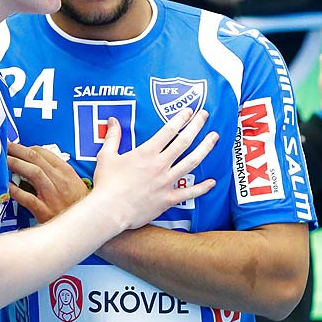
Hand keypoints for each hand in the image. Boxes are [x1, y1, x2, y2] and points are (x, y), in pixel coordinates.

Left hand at [6, 142, 89, 223]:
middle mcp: (59, 180)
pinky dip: (15, 190)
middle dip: (18, 150)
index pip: (44, 153)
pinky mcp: (45, 211)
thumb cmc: (79, 205)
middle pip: (36, 158)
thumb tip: (38, 164)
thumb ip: (58, 173)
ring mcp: (52, 195)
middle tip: (5, 147)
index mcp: (66, 172)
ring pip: (33, 172)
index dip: (28, 148)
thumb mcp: (75, 183)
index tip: (17, 148)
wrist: (86, 226)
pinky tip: (7, 185)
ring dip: (16, 164)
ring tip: (4, 160)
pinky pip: (27, 198)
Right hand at [89, 110, 216, 230]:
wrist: (110, 210)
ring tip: (214, 138)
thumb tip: (112, 120)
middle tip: (205, 116)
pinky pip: (190, 193)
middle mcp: (160, 164)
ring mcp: (167, 182)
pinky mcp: (168, 199)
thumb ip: (112, 137)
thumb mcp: (106, 156)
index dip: (180, 119)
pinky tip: (212, 182)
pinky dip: (202, 188)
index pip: (168, 131)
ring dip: (205, 148)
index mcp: (146, 152)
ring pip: (192, 162)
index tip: (189, 110)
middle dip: (196, 126)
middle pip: (184, 141)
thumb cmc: (106, 184)